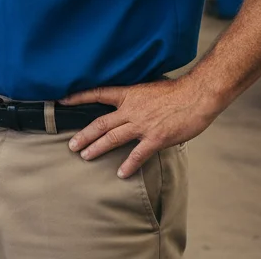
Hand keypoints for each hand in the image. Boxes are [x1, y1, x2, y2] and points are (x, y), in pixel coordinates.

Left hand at [62, 76, 223, 177]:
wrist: (197, 95)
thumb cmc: (178, 91)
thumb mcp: (151, 87)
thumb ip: (138, 97)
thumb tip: (132, 101)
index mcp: (129, 94)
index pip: (98, 94)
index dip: (79, 97)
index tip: (63, 101)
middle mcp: (131, 110)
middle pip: (100, 123)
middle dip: (84, 135)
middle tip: (71, 145)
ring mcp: (142, 125)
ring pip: (112, 138)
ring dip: (96, 148)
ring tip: (84, 156)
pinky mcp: (156, 138)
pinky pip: (138, 154)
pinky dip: (128, 164)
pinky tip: (120, 173)